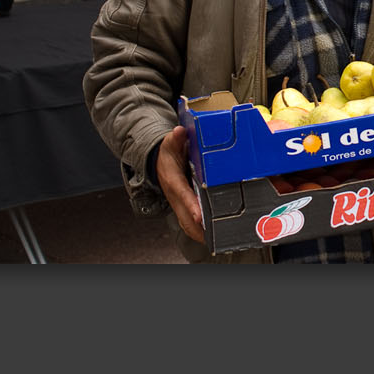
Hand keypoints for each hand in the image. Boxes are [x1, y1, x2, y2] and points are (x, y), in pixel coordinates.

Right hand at [154, 124, 204, 242]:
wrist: (157, 162)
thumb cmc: (167, 154)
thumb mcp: (170, 143)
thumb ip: (175, 138)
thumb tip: (178, 132)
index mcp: (173, 181)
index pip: (182, 195)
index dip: (191, 206)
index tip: (199, 216)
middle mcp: (175, 196)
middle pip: (185, 217)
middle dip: (198, 229)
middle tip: (215, 236)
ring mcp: (178, 204)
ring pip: (187, 224)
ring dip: (200, 234)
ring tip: (217, 241)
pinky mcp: (183, 208)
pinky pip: (190, 224)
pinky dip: (199, 232)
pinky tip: (213, 237)